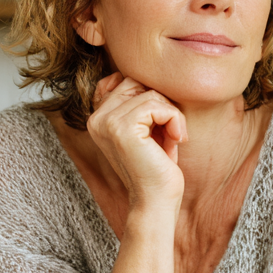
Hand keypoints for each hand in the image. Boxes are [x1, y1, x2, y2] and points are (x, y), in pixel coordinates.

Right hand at [87, 73, 186, 210]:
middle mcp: (96, 118)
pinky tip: (175, 141)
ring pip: (150, 93)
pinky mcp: (122, 128)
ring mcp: (106, 122)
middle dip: (162, 104)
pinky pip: (157, 105)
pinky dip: (174, 120)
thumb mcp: (148, 128)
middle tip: (169, 131)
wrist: (156, 202)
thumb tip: (150, 70)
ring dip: (171, 115)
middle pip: (138, 82)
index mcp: (98, 117)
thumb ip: (141, 102)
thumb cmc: (158, 167)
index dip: (151, 99)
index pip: (127, 81)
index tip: (158, 127)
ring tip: (172, 138)